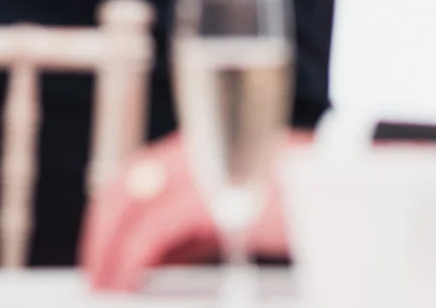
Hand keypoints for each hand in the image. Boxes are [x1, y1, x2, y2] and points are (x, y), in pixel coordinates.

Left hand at [80, 131, 302, 292]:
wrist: (341, 192)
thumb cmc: (298, 203)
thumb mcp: (238, 212)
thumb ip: (197, 230)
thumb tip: (160, 260)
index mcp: (198, 147)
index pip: (135, 175)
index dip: (110, 216)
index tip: (102, 251)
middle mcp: (191, 151)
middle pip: (121, 188)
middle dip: (100, 235)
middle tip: (95, 274)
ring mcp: (197, 170)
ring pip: (128, 211)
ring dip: (108, 255)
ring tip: (104, 289)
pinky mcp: (206, 199)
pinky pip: (150, 235)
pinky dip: (127, 263)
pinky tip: (123, 284)